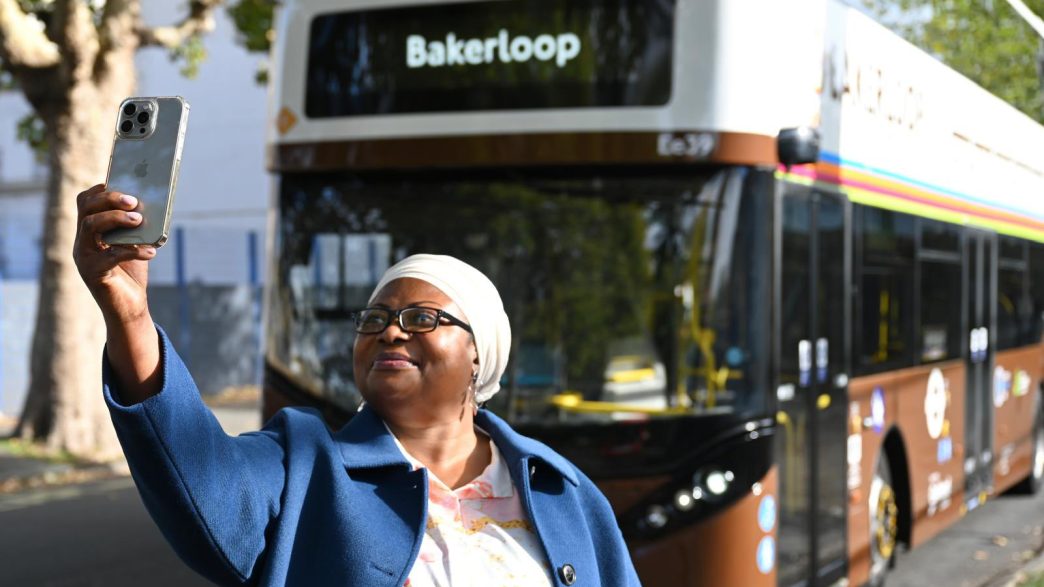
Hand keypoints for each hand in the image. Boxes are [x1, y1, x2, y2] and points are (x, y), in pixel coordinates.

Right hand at [73, 183, 156, 326]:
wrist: (129, 307)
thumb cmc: (132, 272)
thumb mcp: (134, 244)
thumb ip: (136, 227)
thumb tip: (151, 204)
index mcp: (89, 232)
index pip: (84, 202)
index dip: (100, 191)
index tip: (120, 186)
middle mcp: (82, 242)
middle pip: (86, 210)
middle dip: (110, 200)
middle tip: (134, 201)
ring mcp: (83, 257)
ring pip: (90, 226)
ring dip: (116, 218)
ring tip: (139, 220)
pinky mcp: (93, 273)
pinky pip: (109, 256)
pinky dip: (132, 251)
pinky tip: (150, 252)